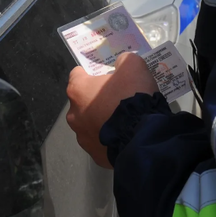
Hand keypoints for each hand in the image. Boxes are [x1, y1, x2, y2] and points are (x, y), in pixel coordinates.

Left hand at [66, 52, 158, 168]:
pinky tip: (125, 135)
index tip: (108, 76)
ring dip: (103, 120)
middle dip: (98, 98)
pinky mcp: (95, 155)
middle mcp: (73, 115)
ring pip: (91, 123)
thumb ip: (124, 60)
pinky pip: (101, 142)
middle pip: (83, 101)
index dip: (93, 73)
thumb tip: (121, 64)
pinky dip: (110, 138)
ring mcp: (82, 137)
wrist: (141, 136)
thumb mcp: (133, 66)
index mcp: (77, 90)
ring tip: (124, 119)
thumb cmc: (131, 96)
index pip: (78, 74)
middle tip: (119, 97)